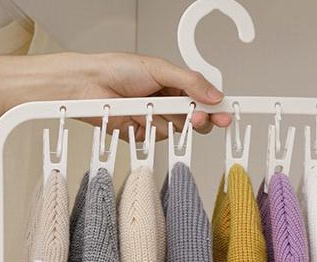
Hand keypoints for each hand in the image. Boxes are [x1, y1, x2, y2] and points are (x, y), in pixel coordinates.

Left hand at [58, 52, 232, 139]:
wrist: (89, 85)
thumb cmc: (118, 69)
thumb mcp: (160, 69)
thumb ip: (190, 82)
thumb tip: (213, 94)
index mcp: (174, 86)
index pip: (202, 100)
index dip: (215, 108)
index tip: (227, 115)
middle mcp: (166, 105)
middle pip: (194, 120)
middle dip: (198, 120)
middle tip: (200, 118)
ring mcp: (154, 121)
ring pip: (175, 130)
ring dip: (168, 120)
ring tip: (153, 106)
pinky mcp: (141, 136)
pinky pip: (156, 137)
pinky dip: (150, 127)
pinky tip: (139, 115)